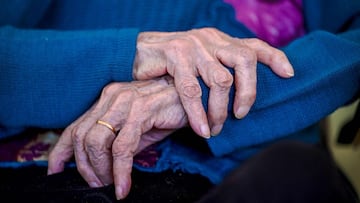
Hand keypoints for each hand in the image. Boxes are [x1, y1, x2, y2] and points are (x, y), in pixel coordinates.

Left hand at [47, 76, 187, 199]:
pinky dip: (120, 171)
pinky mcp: (141, 111)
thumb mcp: (138, 129)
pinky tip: (123, 185)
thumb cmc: (167, 111)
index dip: (61, 151)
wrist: (194, 97)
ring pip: (97, 142)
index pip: (75, 126)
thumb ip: (118, 143)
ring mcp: (125, 102)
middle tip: (96, 183)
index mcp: (107, 100)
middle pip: (82, 136)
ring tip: (110, 184)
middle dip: (84, 167)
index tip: (54, 170)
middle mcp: (112, 98)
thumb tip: (104, 166)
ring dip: (101, 170)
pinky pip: (122, 147)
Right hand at [133, 27, 293, 136]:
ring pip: (220, 79)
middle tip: (241, 114)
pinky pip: (191, 90)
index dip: (275, 57)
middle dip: (248, 91)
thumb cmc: (172, 65)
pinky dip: (198, 113)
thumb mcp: (201, 62)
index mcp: (220, 40)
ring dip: (220, 109)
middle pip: (245, 60)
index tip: (289, 74)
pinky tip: (201, 129)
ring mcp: (194, 46)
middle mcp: (211, 39)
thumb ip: (219, 69)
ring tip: (217, 128)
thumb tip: (239, 95)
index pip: (254, 45)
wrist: (137, 53)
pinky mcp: (175, 55)